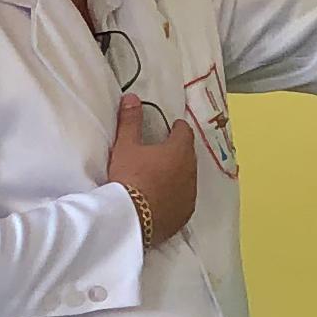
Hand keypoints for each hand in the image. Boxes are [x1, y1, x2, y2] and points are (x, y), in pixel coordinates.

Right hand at [107, 94, 197, 248]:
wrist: (131, 218)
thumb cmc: (129, 176)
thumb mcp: (125, 146)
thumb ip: (131, 121)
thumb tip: (132, 97)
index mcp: (179, 150)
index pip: (185, 132)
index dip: (178, 128)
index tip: (172, 127)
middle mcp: (190, 171)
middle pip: (189, 155)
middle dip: (180, 150)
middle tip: (165, 150)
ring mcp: (190, 195)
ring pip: (188, 178)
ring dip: (179, 174)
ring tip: (163, 175)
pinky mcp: (184, 214)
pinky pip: (184, 199)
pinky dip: (177, 195)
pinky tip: (165, 197)